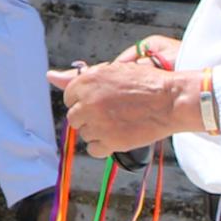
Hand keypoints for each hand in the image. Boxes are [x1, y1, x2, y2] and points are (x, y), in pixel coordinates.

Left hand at [60, 39, 197, 152]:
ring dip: (97, 131)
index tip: (101, 101)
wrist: (171, 100)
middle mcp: (88, 102)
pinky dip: (103, 146)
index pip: (69, 97)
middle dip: (88, 117)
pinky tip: (117, 136)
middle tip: (111, 113)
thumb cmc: (145, 83)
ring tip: (119, 122)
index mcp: (86, 82)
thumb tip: (49, 76)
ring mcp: (98, 123)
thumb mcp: (112, 71)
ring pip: (84, 133)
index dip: (85, 100)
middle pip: (74, 117)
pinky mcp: (110, 141)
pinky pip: (93, 149)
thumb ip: (78, 76)